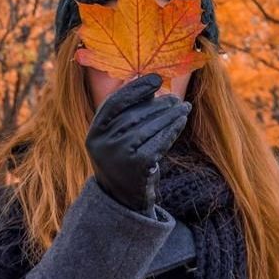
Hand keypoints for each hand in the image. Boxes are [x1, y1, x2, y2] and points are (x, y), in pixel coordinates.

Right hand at [85, 73, 191, 217]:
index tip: (156, 78)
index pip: (114, 103)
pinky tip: (181, 121)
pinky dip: (172, 130)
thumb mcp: (118, 136)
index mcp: (94, 132)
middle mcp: (102, 144)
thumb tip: (148, 80)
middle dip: (158, 104)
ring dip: (169, 115)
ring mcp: (118, 156)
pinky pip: (159, 142)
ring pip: (149, 127)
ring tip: (183, 107)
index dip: (135, 88)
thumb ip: (128, 112)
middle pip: (134, 115)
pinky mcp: (137, 166)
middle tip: (176, 98)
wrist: (124, 200)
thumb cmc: (124, 160)